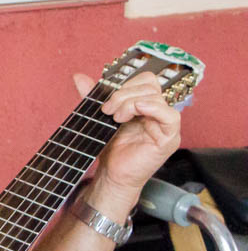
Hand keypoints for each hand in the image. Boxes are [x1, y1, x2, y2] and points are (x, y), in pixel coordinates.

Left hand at [73, 71, 181, 209]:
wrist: (112, 174)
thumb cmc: (110, 147)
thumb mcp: (100, 116)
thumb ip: (93, 96)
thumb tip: (79, 77)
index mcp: (145, 104)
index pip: (145, 80)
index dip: (125, 84)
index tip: (106, 100)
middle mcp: (158, 112)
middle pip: (150, 86)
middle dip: (124, 94)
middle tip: (108, 110)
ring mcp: (165, 125)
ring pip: (156, 97)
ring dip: (130, 103)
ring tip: (116, 118)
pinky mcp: (169, 138)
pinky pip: (171, 116)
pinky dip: (151, 108)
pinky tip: (134, 113)